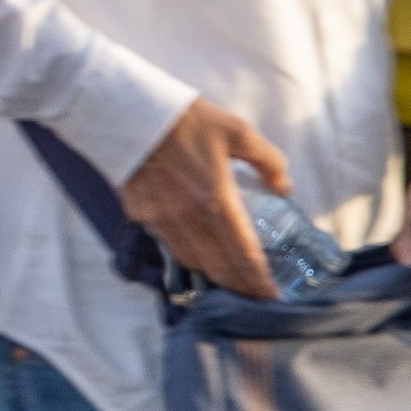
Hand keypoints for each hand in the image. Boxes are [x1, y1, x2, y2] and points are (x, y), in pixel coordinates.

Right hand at [119, 94, 290, 300]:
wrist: (126, 112)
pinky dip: (189, 257)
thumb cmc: (185, 120)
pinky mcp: (141, 216)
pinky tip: (198, 253)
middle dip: (240, 288)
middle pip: (219, 269)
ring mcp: (162, 221)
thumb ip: (268, 161)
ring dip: (215, 276)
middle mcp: (189, 219)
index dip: (260, 281)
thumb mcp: (237, 131)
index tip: (273, 297)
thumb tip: (284, 187)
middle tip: (256, 296)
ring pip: (192, 263)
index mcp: (217, 200)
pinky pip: (170, 246)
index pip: (243, 255)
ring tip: (231, 280)